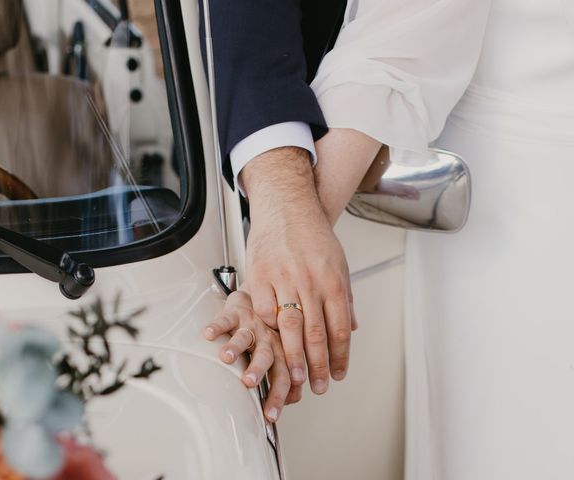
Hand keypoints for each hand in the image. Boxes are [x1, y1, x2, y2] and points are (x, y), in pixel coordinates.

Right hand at [204, 290, 298, 421]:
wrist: (262, 296)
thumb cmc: (270, 331)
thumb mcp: (281, 352)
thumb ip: (286, 374)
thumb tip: (294, 400)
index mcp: (282, 352)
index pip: (284, 377)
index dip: (278, 395)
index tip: (270, 415)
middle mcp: (269, 339)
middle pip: (266, 356)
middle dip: (258, 369)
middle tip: (249, 382)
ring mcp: (252, 326)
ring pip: (245, 337)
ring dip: (235, 346)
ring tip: (226, 357)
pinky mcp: (236, 312)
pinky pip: (225, 318)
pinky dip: (217, 325)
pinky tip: (208, 333)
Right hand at [241, 147, 356, 395]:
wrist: (287, 207)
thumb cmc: (312, 235)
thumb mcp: (339, 264)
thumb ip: (344, 297)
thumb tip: (352, 328)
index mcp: (333, 281)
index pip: (340, 329)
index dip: (339, 356)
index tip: (337, 374)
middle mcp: (311, 281)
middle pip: (316, 334)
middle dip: (317, 366)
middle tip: (317, 386)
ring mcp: (284, 278)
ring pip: (290, 327)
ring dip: (293, 357)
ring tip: (295, 378)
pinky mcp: (260, 275)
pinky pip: (264, 311)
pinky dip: (268, 329)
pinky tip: (272, 341)